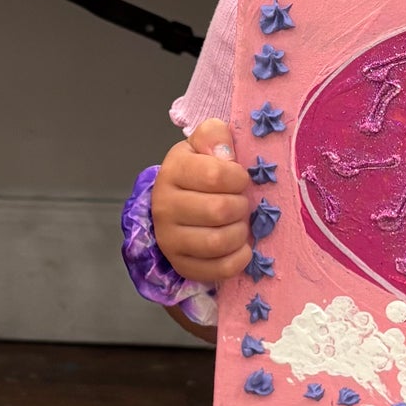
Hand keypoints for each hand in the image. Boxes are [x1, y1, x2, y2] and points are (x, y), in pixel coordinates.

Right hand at [150, 119, 253, 284]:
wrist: (179, 201)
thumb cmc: (201, 171)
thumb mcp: (205, 144)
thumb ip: (215, 135)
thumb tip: (225, 154)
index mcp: (173, 171)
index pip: (216, 175)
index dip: (238, 177)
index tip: (240, 178)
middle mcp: (164, 206)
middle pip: (219, 210)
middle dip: (241, 206)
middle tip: (241, 203)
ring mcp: (169, 239)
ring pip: (218, 242)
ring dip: (240, 233)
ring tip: (239, 224)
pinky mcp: (181, 265)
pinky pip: (218, 270)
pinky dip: (238, 259)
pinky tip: (240, 247)